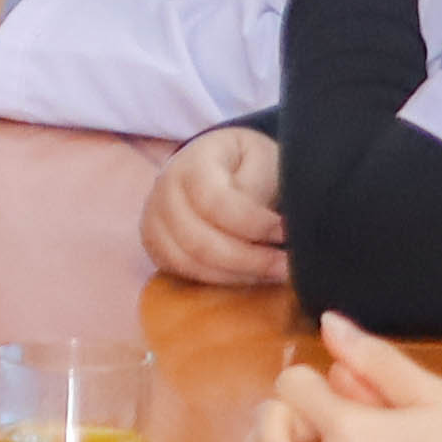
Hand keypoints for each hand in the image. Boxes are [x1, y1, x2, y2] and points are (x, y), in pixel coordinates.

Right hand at [140, 123, 288, 288]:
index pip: (215, 202)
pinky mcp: (155, 245)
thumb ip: (257, 189)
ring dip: (237, 275)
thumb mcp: (262, 160)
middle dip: (249, 260)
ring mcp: (153, 220)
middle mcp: (163, 192)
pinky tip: (248, 275)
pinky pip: (182, 273)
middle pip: (199, 241)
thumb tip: (263, 228)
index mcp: (191, 163)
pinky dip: (218, 280)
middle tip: (287, 266)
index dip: (253, 224)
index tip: (286, 231)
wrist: (217, 165)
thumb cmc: (246, 164)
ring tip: (273, 273)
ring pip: (190, 262)